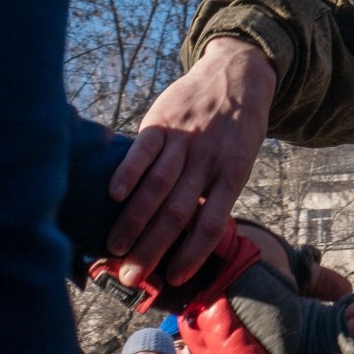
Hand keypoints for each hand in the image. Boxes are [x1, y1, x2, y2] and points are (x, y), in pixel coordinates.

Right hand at [107, 37, 275, 286]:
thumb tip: (189, 233)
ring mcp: (185, 140)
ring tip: (115, 247)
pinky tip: (113, 195)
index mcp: (232, 175)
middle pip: (178, 212)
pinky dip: (128, 172)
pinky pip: (144, 149)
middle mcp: (208, 161)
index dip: (193, 253)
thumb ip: (215, 191)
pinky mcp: (164, 121)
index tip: (174, 278)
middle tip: (131, 276)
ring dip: (134, 219)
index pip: (211, 224)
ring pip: (158, 185)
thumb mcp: (239, 160)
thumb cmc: (237, 129)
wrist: (239, 74)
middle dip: (152, 248)